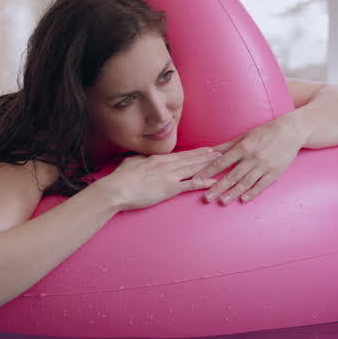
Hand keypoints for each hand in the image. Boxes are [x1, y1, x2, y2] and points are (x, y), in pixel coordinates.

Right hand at [95, 148, 220, 211]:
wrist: (117, 189)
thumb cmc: (120, 178)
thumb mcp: (131, 163)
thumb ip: (140, 159)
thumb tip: (143, 158)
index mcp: (158, 159)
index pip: (180, 155)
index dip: (194, 152)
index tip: (205, 149)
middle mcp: (166, 164)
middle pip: (191, 158)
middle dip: (206, 155)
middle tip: (220, 151)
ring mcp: (169, 175)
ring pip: (193, 168)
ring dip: (208, 164)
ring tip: (221, 161)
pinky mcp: (170, 188)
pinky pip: (190, 184)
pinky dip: (203, 182)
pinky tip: (213, 182)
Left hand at [195, 114, 305, 204]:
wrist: (291, 132)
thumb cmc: (266, 132)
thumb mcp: (245, 136)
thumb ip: (228, 145)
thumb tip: (210, 151)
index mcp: (243, 147)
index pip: (222, 162)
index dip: (208, 171)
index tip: (197, 179)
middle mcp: (252, 158)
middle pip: (232, 175)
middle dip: (217, 187)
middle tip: (206, 198)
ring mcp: (264, 166)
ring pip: (245, 182)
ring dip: (233, 193)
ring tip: (222, 202)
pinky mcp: (275, 173)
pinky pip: (261, 185)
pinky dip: (252, 193)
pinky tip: (243, 200)